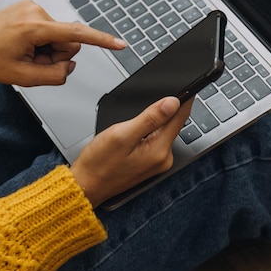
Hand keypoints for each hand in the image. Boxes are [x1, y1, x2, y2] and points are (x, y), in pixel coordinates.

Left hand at [0, 0, 125, 85]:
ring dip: (46, 50)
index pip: (77, 34)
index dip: (102, 41)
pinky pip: (48, 30)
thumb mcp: (22, 78)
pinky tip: (21, 45)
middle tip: (31, 63)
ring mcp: (33, 7)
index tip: (121, 44)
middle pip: (67, 41)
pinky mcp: (30, 8)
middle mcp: (37, 12)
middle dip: (55, 56)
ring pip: (58, 37)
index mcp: (35, 28)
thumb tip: (69, 66)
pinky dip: (40, 42)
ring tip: (23, 54)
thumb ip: (54, 75)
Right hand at [70, 95, 192, 207]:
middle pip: (172, 123)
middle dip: (161, 110)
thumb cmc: (99, 163)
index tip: (184, 84)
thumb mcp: (122, 135)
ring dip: (152, 121)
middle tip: (141, 107)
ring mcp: (157, 162)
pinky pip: (154, 139)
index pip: (180, 117)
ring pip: (162, 130)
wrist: (86, 185)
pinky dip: (147, 131)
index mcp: (160, 150)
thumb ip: (149, 118)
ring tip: (130, 125)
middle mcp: (163, 158)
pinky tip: (131, 134)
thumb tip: (173, 102)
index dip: (183, 98)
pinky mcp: (150, 162)